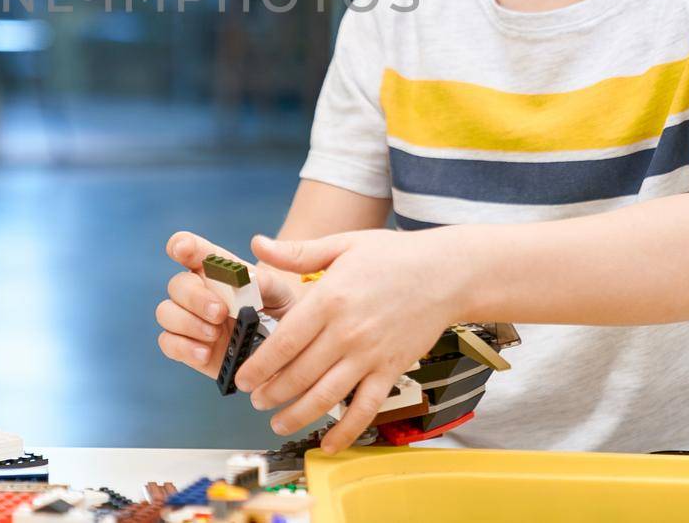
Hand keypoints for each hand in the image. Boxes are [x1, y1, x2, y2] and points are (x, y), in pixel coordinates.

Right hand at [154, 231, 302, 377]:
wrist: (279, 353)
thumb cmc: (278, 315)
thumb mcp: (281, 296)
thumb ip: (266, 284)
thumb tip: (248, 278)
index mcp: (217, 270)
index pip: (193, 249)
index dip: (183, 245)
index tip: (182, 249)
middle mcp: (198, 291)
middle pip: (177, 284)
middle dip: (195, 297)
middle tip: (220, 312)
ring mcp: (189, 319)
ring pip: (166, 312)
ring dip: (188, 322)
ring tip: (215, 335)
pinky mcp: (186, 347)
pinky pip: (168, 342)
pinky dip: (183, 347)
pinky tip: (205, 353)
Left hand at [235, 230, 460, 452]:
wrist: (446, 273)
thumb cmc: (392, 255)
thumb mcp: (342, 244)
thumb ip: (297, 252)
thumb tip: (258, 244)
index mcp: (329, 299)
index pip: (284, 342)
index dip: (259, 365)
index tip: (242, 379)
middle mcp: (347, 332)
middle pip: (299, 374)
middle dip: (272, 393)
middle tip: (255, 401)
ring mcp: (370, 355)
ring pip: (326, 396)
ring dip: (298, 415)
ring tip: (278, 423)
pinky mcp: (391, 370)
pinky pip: (365, 408)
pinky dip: (346, 430)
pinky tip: (329, 443)